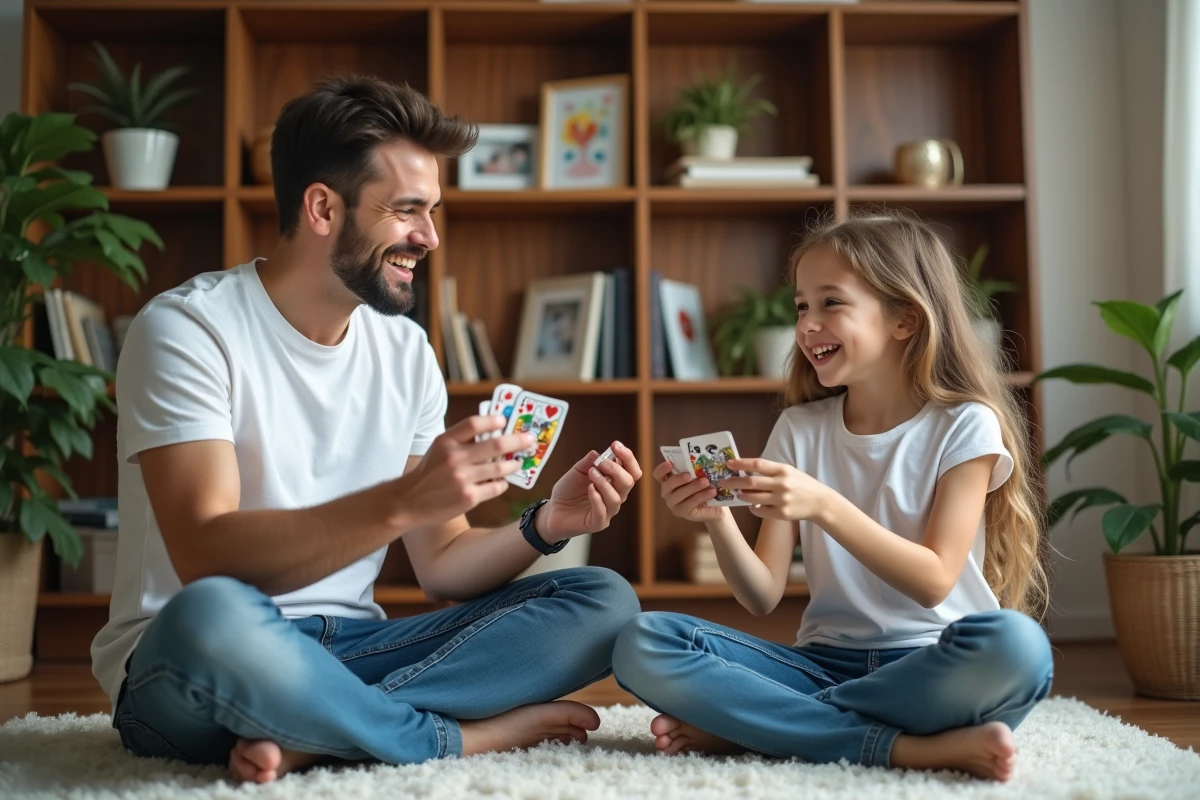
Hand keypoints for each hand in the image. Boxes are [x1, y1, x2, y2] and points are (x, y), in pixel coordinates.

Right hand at [398, 415, 533, 528]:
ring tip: (517, 463)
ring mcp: (462, 479)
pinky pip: (496, 487)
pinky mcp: (469, 497)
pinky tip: (501, 481)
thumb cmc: (430, 472)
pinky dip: (502, 483)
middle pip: (495, 444)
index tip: (505, 420)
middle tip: (529, 439)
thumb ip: (461, 439)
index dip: (493, 420)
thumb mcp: (439, 449)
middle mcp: (454, 458)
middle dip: (518, 440)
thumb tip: (495, 430)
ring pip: (500, 467)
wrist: (409, 502)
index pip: (474, 424)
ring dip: (513, 464)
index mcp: (445, 441)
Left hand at [537, 441, 641, 539]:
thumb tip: (599, 453)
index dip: (627, 457)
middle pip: (628, 482)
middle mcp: (615, 496)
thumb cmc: (568, 491)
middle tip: (601, 463)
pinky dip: (597, 498)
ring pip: (616, 498)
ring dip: (604, 483)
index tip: (616, 445)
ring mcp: (608, 511)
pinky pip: (602, 512)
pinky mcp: (598, 523)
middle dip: (617, 469)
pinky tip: (590, 489)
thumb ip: (588, 462)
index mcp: (614, 482)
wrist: (553, 510)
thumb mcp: (577, 471)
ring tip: (591, 474)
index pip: (631, 471)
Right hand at [652, 460, 727, 522]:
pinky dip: (701, 496)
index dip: (661, 469)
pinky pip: (690, 504)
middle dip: (678, 479)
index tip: (669, 464)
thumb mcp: (700, 476)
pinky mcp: (683, 513)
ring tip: (706, 482)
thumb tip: (699, 460)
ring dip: (693, 487)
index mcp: (669, 480)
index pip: (658, 475)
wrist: (714, 507)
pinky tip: (711, 492)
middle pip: (667, 485)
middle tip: (690, 475)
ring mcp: (674, 504)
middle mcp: (668, 493)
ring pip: (679, 495)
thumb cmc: (704, 488)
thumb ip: (695, 469)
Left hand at [723, 458, 830, 521]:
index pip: (757, 464)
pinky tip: (751, 505)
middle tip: (723, 482)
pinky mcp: (781, 514)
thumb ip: (770, 471)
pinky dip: (753, 508)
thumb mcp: (789, 471)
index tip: (728, 463)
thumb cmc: (802, 484)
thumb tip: (745, 470)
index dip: (741, 464)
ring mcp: (781, 500)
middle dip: (733, 482)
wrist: (820, 502)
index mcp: (783, 470)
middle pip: (751, 482)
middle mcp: (782, 484)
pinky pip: (760, 511)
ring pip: (752, 498)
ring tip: (737, 493)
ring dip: (742, 496)